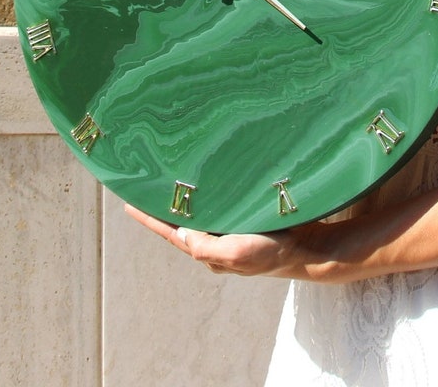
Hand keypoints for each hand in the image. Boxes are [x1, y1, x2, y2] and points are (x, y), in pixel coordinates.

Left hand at [124, 203, 317, 277]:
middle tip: (145, 188)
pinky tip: (206, 188)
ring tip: (168, 185)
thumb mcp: (237, 253)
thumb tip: (180, 235)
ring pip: (199, 216)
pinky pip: (218, 210)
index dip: (150, 218)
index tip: (128, 203)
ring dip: (183, 203)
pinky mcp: (244, 223)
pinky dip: (206, 200)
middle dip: (162, 209)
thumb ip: (206, 246)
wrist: (308, 250)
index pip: (172, 232)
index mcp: (208, 250)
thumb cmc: (273, 252)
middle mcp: (215, 243)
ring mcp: (230, 234)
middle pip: (181, 224)